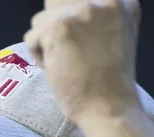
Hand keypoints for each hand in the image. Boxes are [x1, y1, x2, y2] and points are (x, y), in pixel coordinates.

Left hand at [24, 0, 141, 121]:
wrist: (110, 107)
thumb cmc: (108, 80)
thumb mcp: (113, 34)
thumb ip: (95, 16)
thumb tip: (59, 6)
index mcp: (121, 1)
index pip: (76, 0)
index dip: (70, 20)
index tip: (77, 42)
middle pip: (58, 4)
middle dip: (57, 29)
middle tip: (73, 54)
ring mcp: (82, 10)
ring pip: (42, 19)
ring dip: (47, 43)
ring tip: (68, 62)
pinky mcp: (60, 26)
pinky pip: (32, 36)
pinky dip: (38, 56)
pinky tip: (60, 68)